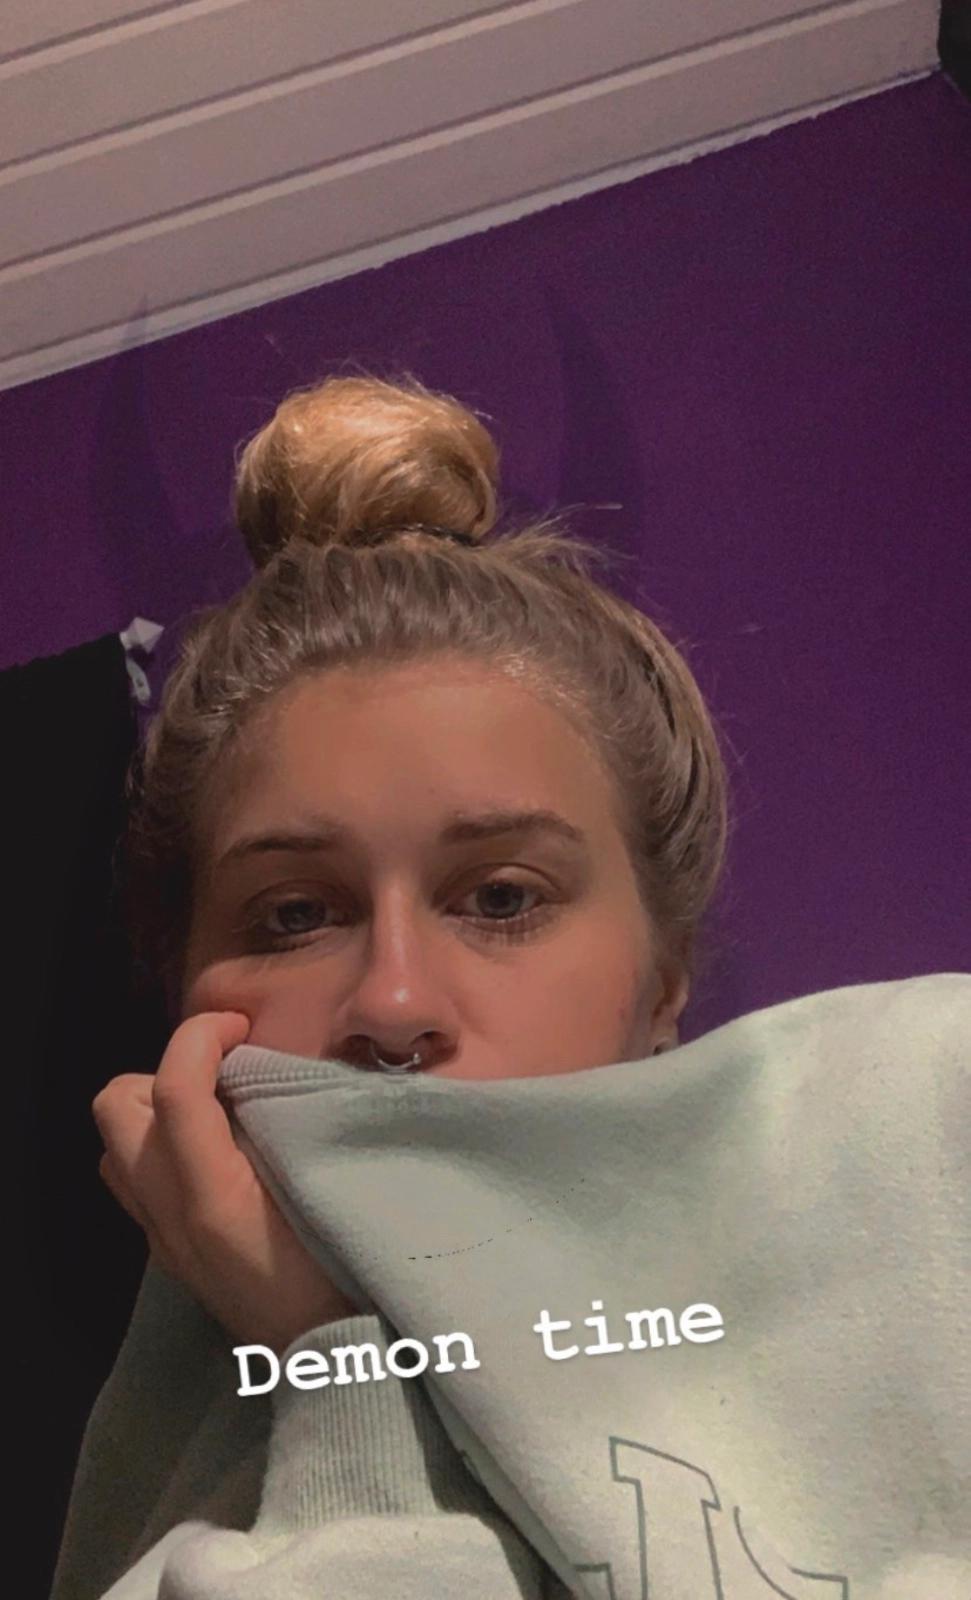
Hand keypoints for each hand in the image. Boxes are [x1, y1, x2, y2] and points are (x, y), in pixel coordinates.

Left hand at [93, 1012, 356, 1353]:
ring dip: (156, 1110)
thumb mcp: (326, 1189)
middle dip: (166, 1068)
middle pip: (116, 1105)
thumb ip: (290, 1124)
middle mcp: (170, 1213)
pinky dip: (164, 1149)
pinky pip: (136, 1179)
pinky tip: (218, 1155)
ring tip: (218, 1110)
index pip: (175, 1088)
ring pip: (116, 1142)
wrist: (331, 1356)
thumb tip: (266, 1069)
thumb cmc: (343, 1268)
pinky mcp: (168, 1251)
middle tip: (228, 1072)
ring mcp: (161, 1235)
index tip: (243, 1027)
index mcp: (212, 1196)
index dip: (202, 1036)